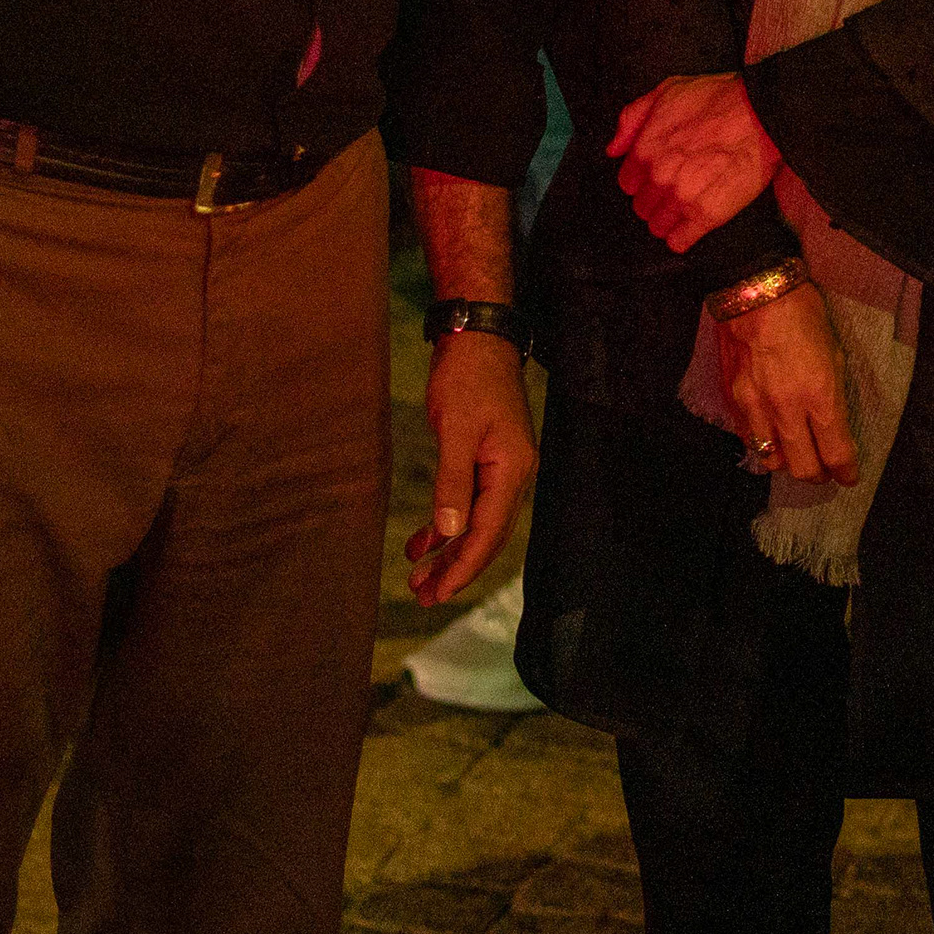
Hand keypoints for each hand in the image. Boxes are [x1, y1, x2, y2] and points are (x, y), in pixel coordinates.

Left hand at [406, 328, 534, 606]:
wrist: (478, 336)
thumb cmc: (468, 376)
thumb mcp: (454, 429)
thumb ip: (452, 483)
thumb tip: (450, 533)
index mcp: (512, 471)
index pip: (489, 533)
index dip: (463, 567)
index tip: (438, 592)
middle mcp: (514, 476)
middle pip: (486, 536)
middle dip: (456, 569)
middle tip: (424, 596)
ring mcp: (502, 468)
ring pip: (476, 524)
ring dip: (449, 551)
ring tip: (419, 578)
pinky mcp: (486, 460)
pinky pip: (469, 504)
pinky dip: (447, 524)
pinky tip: (423, 542)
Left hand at [609, 73, 780, 252]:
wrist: (764, 114)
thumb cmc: (720, 99)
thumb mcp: (668, 91)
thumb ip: (632, 119)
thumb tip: (614, 148)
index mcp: (646, 148)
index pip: (627, 183)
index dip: (642, 179)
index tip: (656, 176)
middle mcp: (659, 177)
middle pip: (642, 207)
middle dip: (655, 200)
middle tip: (675, 189)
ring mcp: (682, 198)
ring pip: (657, 227)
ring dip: (668, 219)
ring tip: (686, 207)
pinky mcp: (707, 215)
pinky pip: (679, 242)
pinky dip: (682, 237)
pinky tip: (691, 226)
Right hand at [720, 284, 856, 485]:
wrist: (756, 293)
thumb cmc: (804, 316)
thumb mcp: (834, 354)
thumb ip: (832, 395)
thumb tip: (832, 422)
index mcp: (820, 396)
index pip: (836, 452)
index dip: (846, 472)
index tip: (849, 475)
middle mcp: (787, 409)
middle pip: (804, 468)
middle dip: (819, 475)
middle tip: (825, 469)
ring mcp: (757, 407)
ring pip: (773, 461)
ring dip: (789, 462)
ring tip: (797, 453)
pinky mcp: (735, 401)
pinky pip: (751, 439)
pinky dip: (764, 444)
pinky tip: (772, 435)